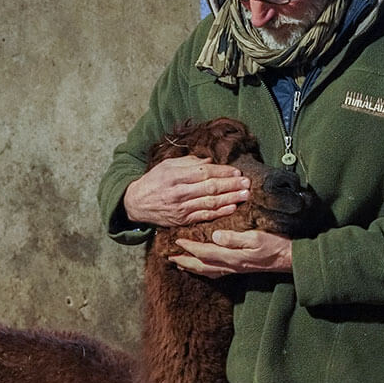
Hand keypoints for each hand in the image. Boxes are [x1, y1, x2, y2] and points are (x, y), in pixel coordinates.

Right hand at [123, 155, 250, 227]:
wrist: (136, 203)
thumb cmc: (154, 181)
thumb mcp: (167, 165)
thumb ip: (188, 162)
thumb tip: (210, 161)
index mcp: (174, 176)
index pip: (203, 173)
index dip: (222, 172)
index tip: (237, 171)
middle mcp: (177, 193)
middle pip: (210, 188)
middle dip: (231, 185)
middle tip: (247, 183)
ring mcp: (180, 208)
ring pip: (210, 203)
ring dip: (230, 199)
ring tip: (245, 195)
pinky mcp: (182, 221)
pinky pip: (204, 216)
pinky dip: (219, 213)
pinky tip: (232, 208)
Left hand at [170, 230, 293, 277]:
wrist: (289, 259)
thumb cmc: (275, 246)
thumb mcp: (256, 237)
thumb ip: (235, 238)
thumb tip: (215, 236)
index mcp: (232, 256)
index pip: (204, 252)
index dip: (189, 247)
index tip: (176, 240)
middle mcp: (230, 265)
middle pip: (201, 265)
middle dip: (184, 260)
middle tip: (169, 257)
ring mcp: (234, 269)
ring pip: (206, 271)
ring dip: (191, 267)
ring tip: (179, 263)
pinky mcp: (239, 269)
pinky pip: (216, 273)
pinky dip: (204, 270)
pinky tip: (202, 268)